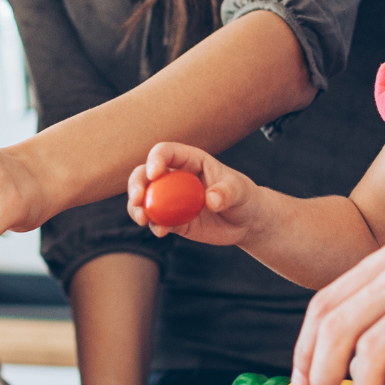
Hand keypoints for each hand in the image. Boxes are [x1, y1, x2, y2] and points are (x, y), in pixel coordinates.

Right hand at [125, 142, 262, 245]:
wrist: (247, 221)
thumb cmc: (244, 196)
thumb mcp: (240, 190)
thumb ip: (226, 192)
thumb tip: (210, 200)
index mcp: (191, 161)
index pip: (166, 152)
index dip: (155, 159)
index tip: (155, 174)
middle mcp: (176, 178)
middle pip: (146, 174)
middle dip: (137, 184)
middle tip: (137, 198)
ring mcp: (172, 200)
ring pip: (146, 198)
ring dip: (138, 207)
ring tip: (142, 219)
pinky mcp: (174, 220)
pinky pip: (157, 221)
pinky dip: (154, 225)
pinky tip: (161, 232)